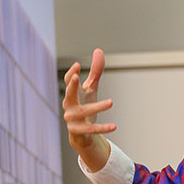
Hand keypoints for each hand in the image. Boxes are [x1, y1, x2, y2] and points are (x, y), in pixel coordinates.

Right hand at [62, 48, 115, 170]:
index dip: (72, 73)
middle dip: (71, 86)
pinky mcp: (78, 131)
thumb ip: (95, 71)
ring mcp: (72, 119)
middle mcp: (69, 105)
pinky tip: (114, 126)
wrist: (82, 133)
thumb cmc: (85, 105)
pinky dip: (103, 127)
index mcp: (72, 93)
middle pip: (68, 94)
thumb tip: (98, 50)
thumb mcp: (91, 88)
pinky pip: (91, 129)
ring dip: (97, 107)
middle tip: (77, 77)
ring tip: (111, 102)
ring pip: (83, 111)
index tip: (78, 65)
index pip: (68, 81)